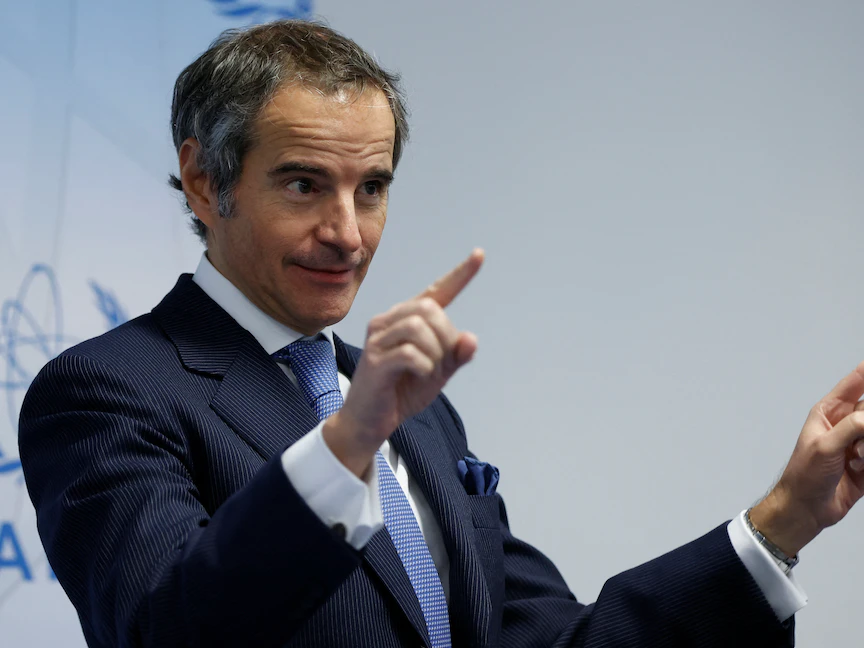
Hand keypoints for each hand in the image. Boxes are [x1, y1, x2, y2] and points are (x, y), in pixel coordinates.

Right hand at [323, 249, 483, 476]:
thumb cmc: (402, 392)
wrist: (369, 422)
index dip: (460, 275)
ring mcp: (378, 339)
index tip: (480, 254)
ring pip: (420, 328)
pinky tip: (417, 376)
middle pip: (430, 309)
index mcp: (406, 319)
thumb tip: (471, 339)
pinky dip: (424, 367)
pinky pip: (410, 354)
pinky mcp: (374, 360)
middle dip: (445, 337)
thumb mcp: (438, 373)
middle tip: (440, 364)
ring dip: (435, 354)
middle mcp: (389, 321)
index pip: (436, 291)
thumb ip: (455, 355)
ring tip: (427, 372)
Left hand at [750, 362, 863, 555]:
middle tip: (856, 445)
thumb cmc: (805, 474)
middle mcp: (846, 423)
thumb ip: (852, 427)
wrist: (806, 508)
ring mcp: (859, 442)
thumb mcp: (825, 446)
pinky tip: (859, 470)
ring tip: (856, 459)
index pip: (855, 383)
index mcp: (829, 411)